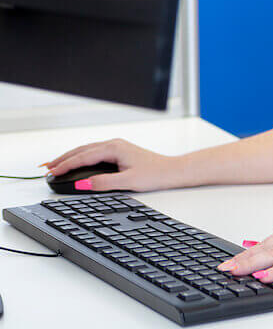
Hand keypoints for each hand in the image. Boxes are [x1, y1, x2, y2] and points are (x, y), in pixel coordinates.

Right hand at [43, 138, 186, 191]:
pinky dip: (81, 157)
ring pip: (87, 150)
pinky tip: (76, 162)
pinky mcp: (119, 152)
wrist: (172, 170)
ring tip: (54, 165)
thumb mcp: (128, 181)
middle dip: (62, 159)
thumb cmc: (155, 174)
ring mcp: (117, 146)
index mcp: (114, 148)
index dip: (65, 165)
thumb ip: (104, 182)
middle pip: (82, 150)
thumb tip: (83, 183)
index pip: (83, 156)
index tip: (51, 172)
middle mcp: (114, 144)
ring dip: (70, 157)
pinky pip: (94, 152)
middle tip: (45, 168)